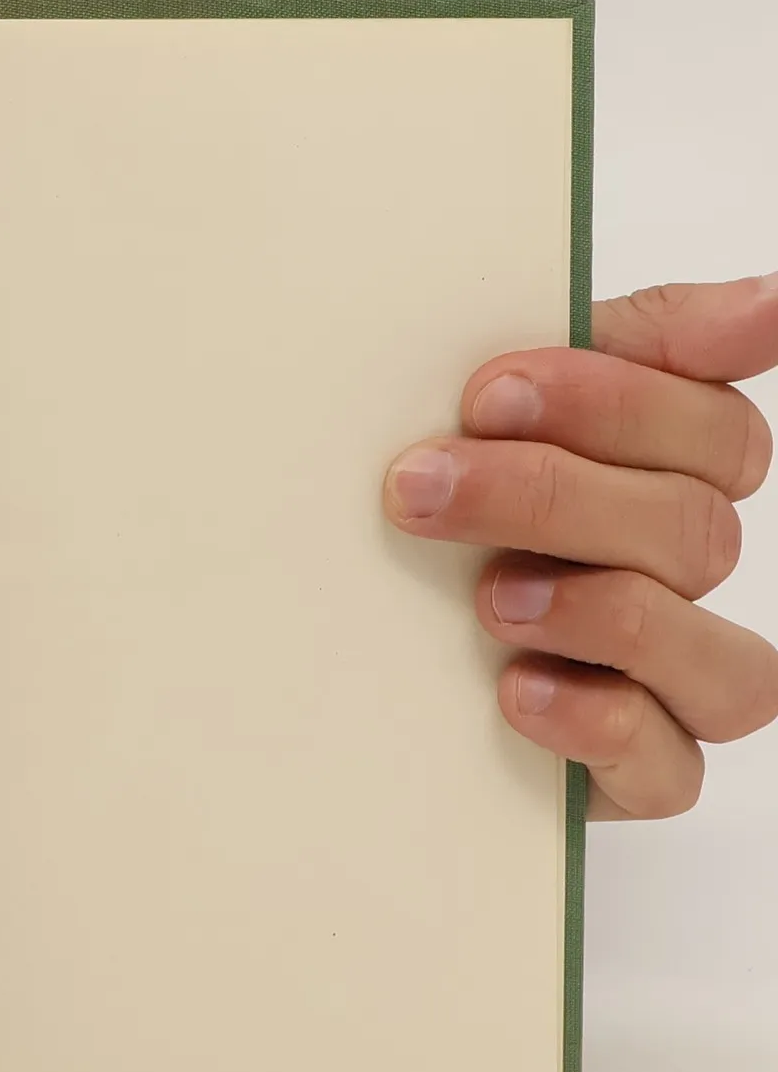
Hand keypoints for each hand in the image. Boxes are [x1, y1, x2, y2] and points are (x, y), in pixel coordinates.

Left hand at [384, 275, 777, 820]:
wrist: (336, 626)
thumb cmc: (443, 487)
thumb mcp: (507, 397)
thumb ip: (639, 342)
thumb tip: (770, 302)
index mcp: (673, 473)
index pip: (716, 432)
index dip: (611, 405)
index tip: (485, 392)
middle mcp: (683, 573)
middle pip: (695, 531)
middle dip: (552, 497)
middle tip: (425, 486)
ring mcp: (670, 679)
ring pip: (726, 663)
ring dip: (603, 617)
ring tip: (489, 598)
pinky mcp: (630, 770)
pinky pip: (669, 769)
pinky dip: (599, 727)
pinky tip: (518, 690)